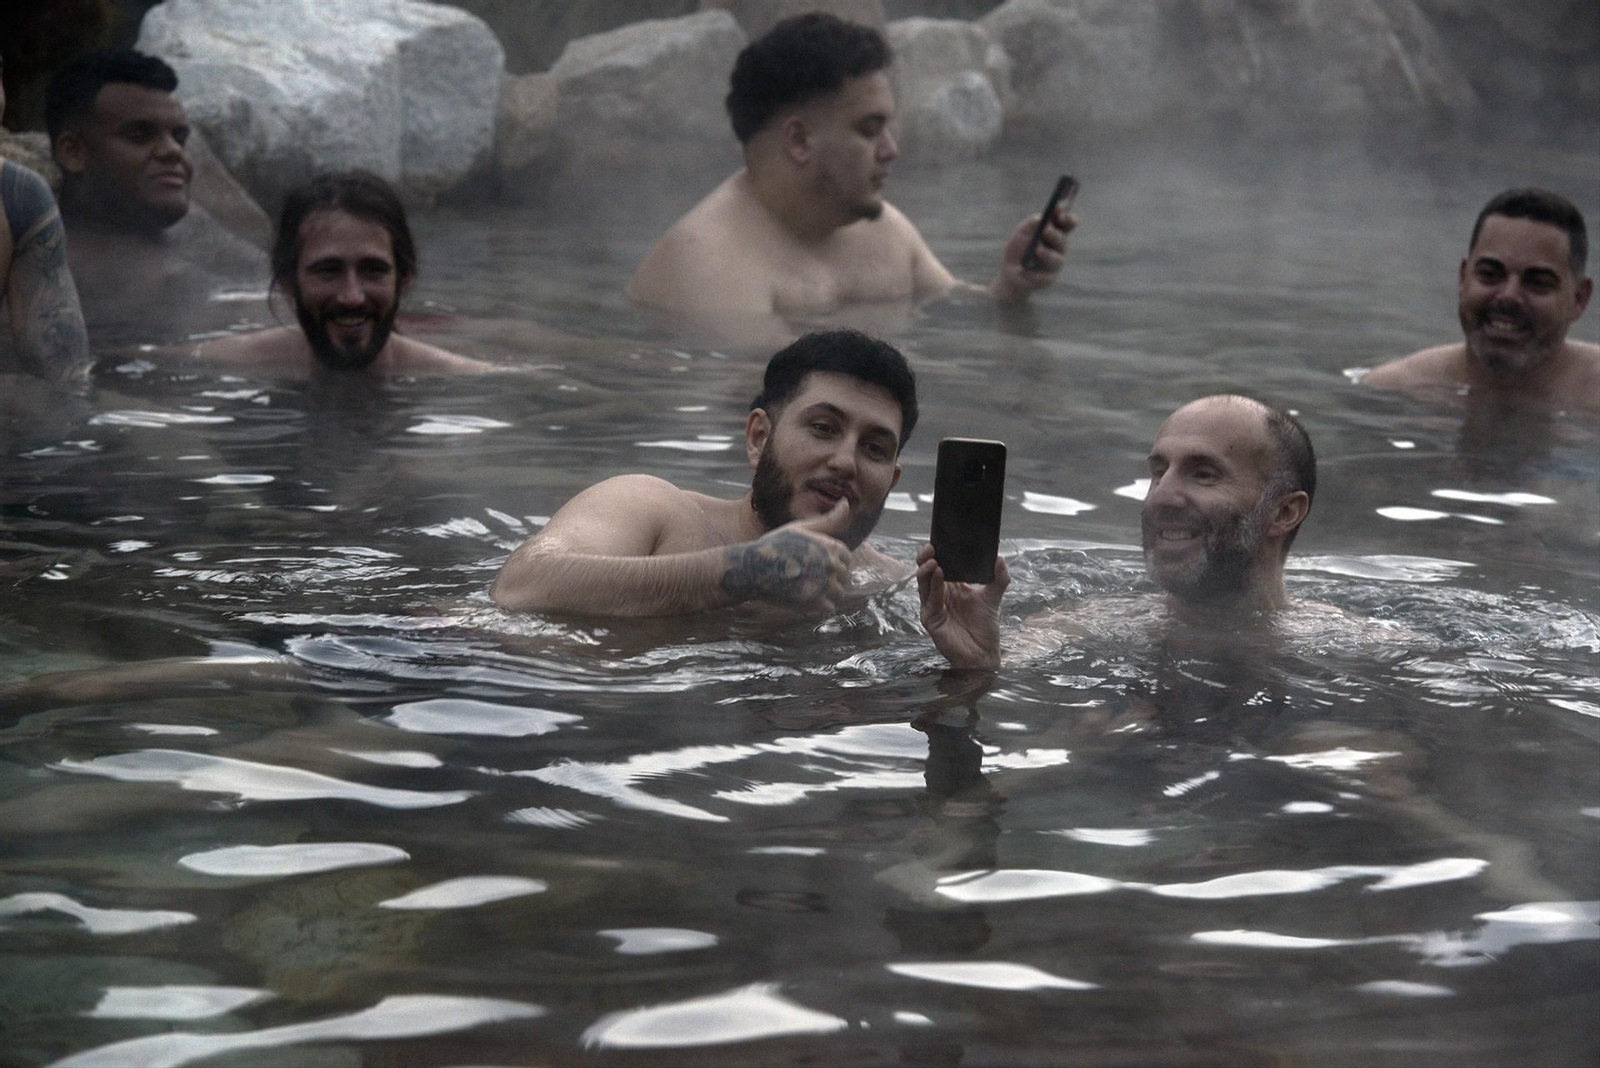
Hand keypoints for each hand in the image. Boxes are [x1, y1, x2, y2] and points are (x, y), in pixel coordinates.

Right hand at [722, 497, 853, 609]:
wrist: (753, 569)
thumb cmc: (775, 545)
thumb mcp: (801, 528)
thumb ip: (828, 519)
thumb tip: (846, 502)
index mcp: (830, 546)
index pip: (846, 558)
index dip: (832, 561)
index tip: (815, 562)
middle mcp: (831, 565)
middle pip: (843, 576)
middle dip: (829, 578)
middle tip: (806, 576)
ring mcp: (825, 585)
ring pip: (839, 593)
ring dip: (825, 593)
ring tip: (805, 587)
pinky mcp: (816, 603)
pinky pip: (830, 608)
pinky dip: (819, 606)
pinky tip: (803, 598)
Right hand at [916, 543, 1008, 669]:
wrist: (984, 653)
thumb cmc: (985, 627)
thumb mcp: (993, 597)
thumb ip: (998, 578)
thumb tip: (1000, 557)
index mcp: (951, 586)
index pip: (939, 564)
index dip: (937, 553)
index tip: (939, 540)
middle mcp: (939, 594)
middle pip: (926, 572)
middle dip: (925, 558)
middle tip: (931, 547)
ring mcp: (933, 606)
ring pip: (923, 584)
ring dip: (926, 571)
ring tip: (934, 560)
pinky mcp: (931, 619)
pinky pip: (930, 600)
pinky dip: (934, 586)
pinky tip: (939, 575)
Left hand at [991, 206, 1075, 303]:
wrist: (1010, 272)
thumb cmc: (1019, 248)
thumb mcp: (1021, 233)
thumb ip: (1030, 224)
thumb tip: (1039, 218)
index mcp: (1056, 233)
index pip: (1067, 224)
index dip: (1067, 217)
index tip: (1062, 210)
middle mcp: (1059, 248)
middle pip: (1062, 240)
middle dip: (1055, 234)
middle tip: (1046, 229)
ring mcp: (1055, 263)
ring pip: (1056, 259)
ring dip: (1047, 254)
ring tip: (1037, 250)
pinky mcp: (1049, 278)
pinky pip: (1043, 275)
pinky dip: (1032, 272)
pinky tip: (1023, 270)